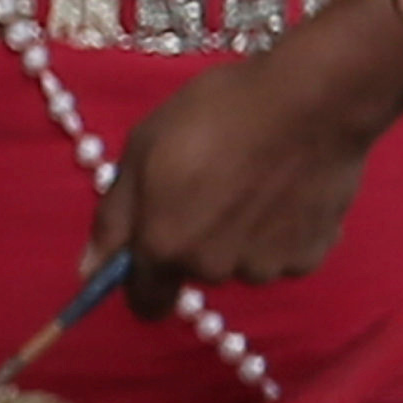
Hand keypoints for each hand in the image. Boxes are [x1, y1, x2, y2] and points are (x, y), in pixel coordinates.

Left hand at [88, 31, 395, 299]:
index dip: (144, 280)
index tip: (152, 252)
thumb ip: (114, 217)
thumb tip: (90, 269)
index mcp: (165, 247)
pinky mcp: (312, 255)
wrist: (313, 101)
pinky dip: (282, 232)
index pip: (146, 301)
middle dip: (195, 242)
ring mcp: (267, 266)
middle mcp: (214, 269)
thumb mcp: (142, 150)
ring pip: (241, 263)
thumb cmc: (217, 114)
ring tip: (253, 182)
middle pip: (195, 272)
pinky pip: (283, 253)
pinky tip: (287, 189)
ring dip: (240, 237)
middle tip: (210, 187)